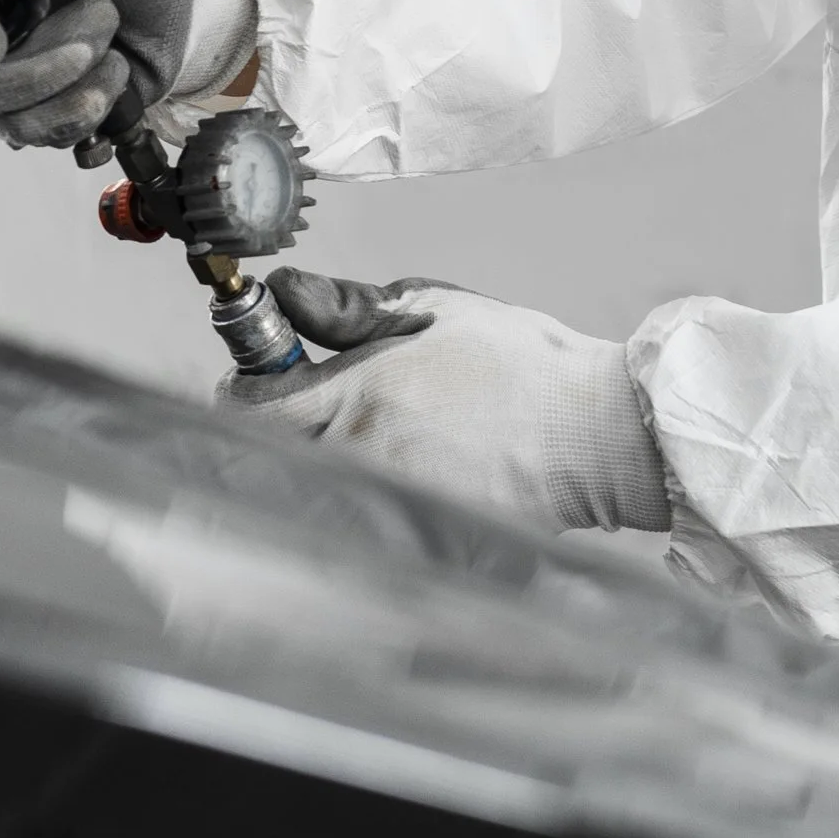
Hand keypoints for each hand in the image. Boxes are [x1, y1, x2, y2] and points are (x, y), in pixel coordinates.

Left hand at [229, 275, 669, 533]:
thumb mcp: (431, 308)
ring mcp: (390, 506)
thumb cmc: (522, 365)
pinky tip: (401, 476)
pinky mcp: (417, 540)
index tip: (262, 378)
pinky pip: (359, 526)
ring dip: (314, 470)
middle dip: (275, 432)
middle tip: (310, 406)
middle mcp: (365, 456)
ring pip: (309, 498)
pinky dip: (359, 506)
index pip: (251, 408)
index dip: (244, 390)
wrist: (595, 432)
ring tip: (368, 441)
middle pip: (269, 460)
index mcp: (362, 394)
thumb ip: (346, 308)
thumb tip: (284, 297)